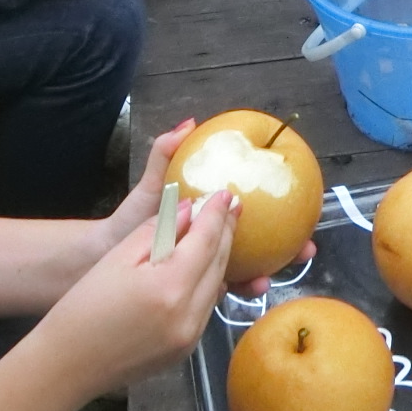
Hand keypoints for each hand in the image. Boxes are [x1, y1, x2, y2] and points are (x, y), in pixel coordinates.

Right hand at [36, 190, 237, 399]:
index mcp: (169, 287)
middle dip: (225, 232)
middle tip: (230, 207)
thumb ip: (157, 231)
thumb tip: (188, 210)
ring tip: (221, 232)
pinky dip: (208, 284)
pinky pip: (206, 308)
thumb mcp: (117, 259)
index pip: (205, 240)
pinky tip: (204, 268)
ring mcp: (190, 337)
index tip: (225, 194)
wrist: (66, 367)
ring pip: (216, 287)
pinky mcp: (186, 351)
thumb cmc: (83, 309)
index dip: (216, 214)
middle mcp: (188, 314)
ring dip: (220, 258)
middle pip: (218, 263)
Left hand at [94, 119, 315, 299]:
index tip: (304, 211)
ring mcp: (207, 266)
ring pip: (246, 268)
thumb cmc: (130, 218)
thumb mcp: (153, 185)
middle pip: (262, 242)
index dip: (283, 212)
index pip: (253, 214)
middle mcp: (216, 241)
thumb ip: (166, 153)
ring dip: (265, 273)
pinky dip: (237, 287)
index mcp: (211, 217)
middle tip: (306, 248)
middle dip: (288, 246)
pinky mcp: (196, 289)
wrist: (105, 256)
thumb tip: (189, 122)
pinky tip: (246, 287)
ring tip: (270, 276)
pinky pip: (223, 287)